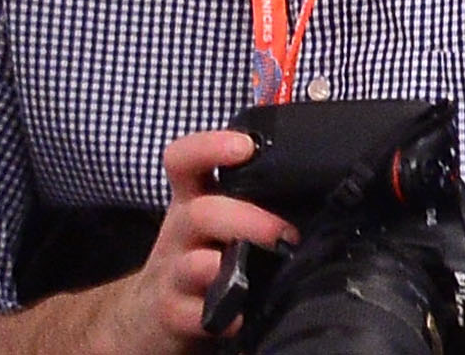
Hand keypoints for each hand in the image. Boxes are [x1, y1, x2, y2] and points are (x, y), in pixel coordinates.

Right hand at [87, 130, 296, 351]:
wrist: (150, 315)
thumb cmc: (197, 254)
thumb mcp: (215, 217)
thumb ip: (250, 195)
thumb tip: (314, 178)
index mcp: (192, 199)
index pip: (186, 160)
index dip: (210, 147)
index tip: (245, 146)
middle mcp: (180, 232)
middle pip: (202, 213)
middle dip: (247, 220)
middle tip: (285, 234)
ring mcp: (173, 274)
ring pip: (194, 264)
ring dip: (225, 267)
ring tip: (253, 275)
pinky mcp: (171, 314)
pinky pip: (190, 314)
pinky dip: (217, 317)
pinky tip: (238, 318)